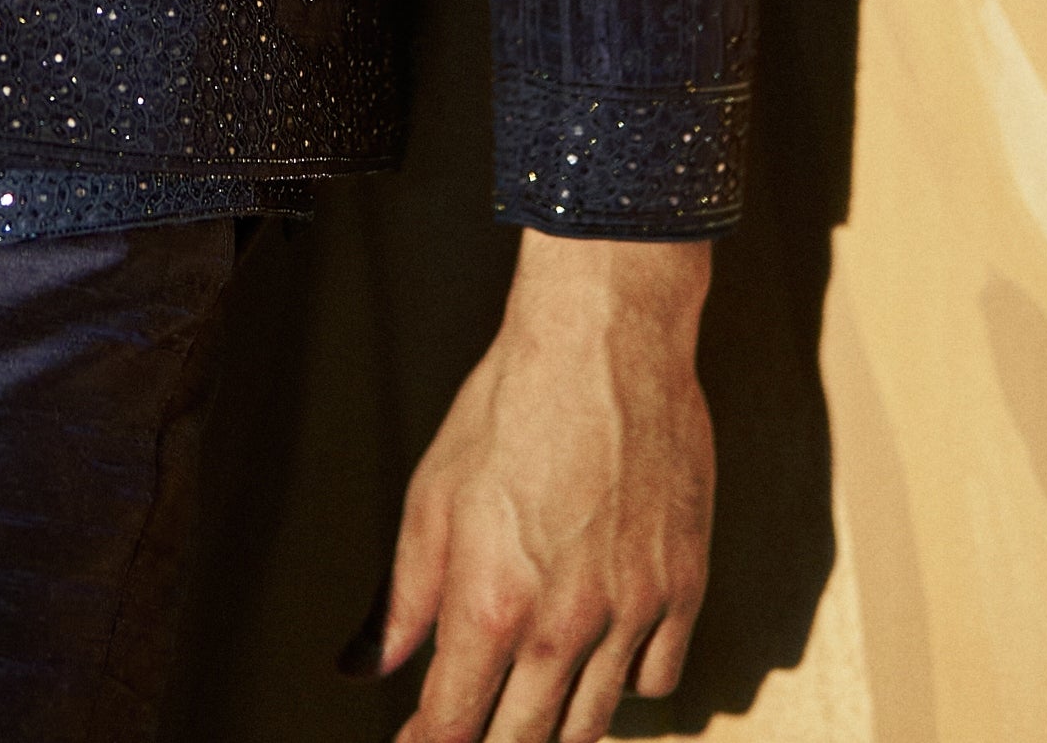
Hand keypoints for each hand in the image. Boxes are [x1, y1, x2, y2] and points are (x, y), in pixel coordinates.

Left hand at [380, 231, 711, 741]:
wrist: (606, 343)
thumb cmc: (507, 409)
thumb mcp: (432, 497)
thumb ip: (402, 599)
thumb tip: (362, 670)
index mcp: (492, 602)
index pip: (453, 725)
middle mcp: (564, 624)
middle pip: (525, 742)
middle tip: (469, 737)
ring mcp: (632, 611)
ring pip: (593, 724)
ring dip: (554, 730)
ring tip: (527, 713)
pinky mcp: (683, 588)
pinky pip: (656, 680)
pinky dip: (624, 684)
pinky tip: (598, 660)